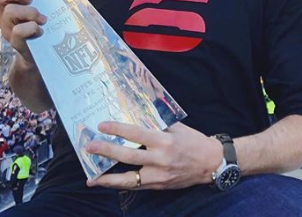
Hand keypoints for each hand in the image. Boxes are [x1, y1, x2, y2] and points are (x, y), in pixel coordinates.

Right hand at [0, 0, 46, 63]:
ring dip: (29, 10)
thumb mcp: (28, 7)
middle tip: (29, 0)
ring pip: (10, 11)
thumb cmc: (34, 26)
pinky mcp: (17, 43)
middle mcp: (1, 17)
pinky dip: (32, 27)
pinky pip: (19, 31)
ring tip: (40, 17)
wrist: (35, 56)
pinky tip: (40, 29)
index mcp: (2, 6)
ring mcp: (7, 30)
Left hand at [86, 122, 222, 189]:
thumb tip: (137, 115)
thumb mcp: (177, 127)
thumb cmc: (193, 141)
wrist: (211, 164)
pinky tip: (108, 183)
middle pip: (127, 156)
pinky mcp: (159, 187)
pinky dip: (121, 185)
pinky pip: (136, 186)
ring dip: (108, 179)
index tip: (102, 126)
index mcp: (164, 141)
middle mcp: (160, 159)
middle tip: (90, 147)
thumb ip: (157, 123)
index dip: (117, 130)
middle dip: (106, 152)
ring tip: (92, 178)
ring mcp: (159, 176)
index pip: (136, 134)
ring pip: (128, 179)